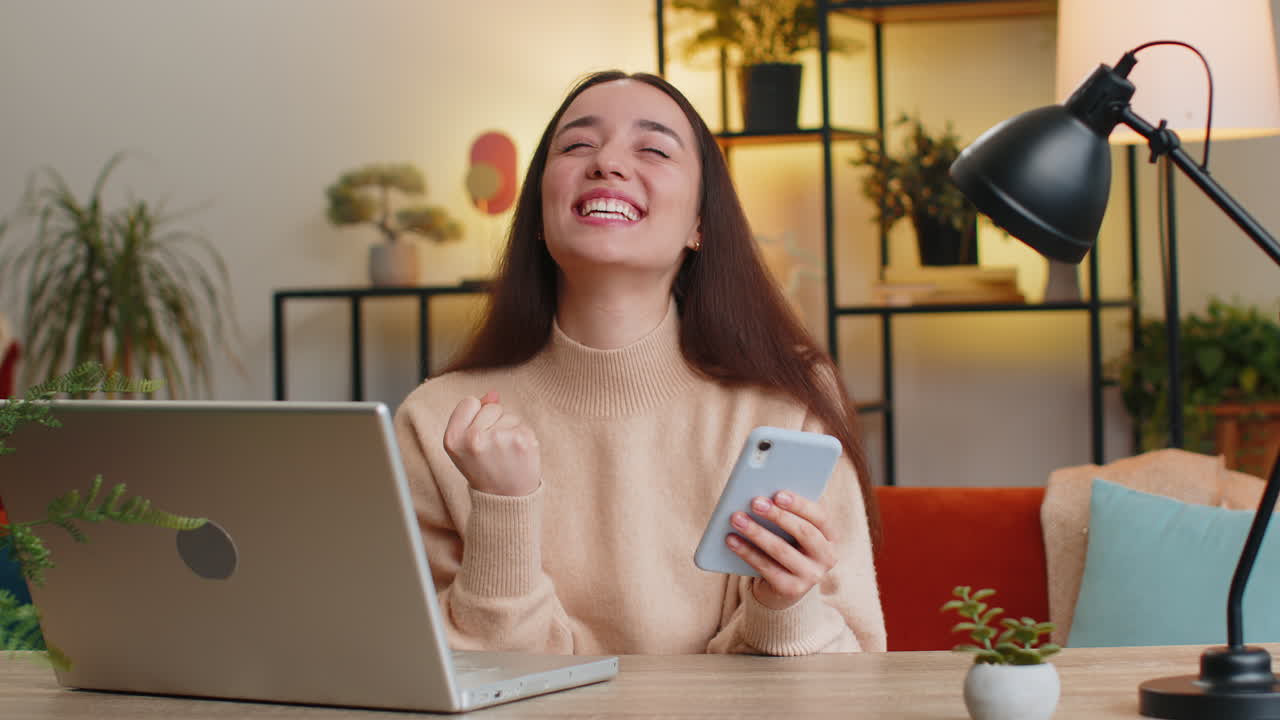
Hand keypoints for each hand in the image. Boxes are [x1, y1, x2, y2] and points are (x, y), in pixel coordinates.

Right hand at [443, 391, 540, 495]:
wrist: (505, 500)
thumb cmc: (484, 469)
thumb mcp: (465, 445)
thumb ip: (473, 416)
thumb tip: (494, 394)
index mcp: (453, 439)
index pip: (469, 402)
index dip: (476, 418)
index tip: (477, 440)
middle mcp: (473, 438)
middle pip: (491, 407)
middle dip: (495, 423)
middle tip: (493, 451)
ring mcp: (498, 439)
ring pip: (509, 416)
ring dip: (510, 431)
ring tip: (505, 455)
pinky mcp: (521, 441)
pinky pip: (523, 425)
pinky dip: (523, 438)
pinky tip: (517, 456)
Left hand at [725, 491, 838, 610]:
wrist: (784, 587)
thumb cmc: (787, 546)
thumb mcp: (793, 531)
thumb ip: (787, 514)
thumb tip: (763, 495)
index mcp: (830, 536)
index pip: (820, 516)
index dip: (800, 504)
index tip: (778, 494)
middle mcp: (827, 557)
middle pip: (803, 532)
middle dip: (777, 515)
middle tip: (755, 502)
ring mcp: (811, 576)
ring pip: (781, 550)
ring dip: (757, 532)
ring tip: (737, 518)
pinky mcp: (792, 589)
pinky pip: (766, 567)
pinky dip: (746, 552)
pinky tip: (731, 539)